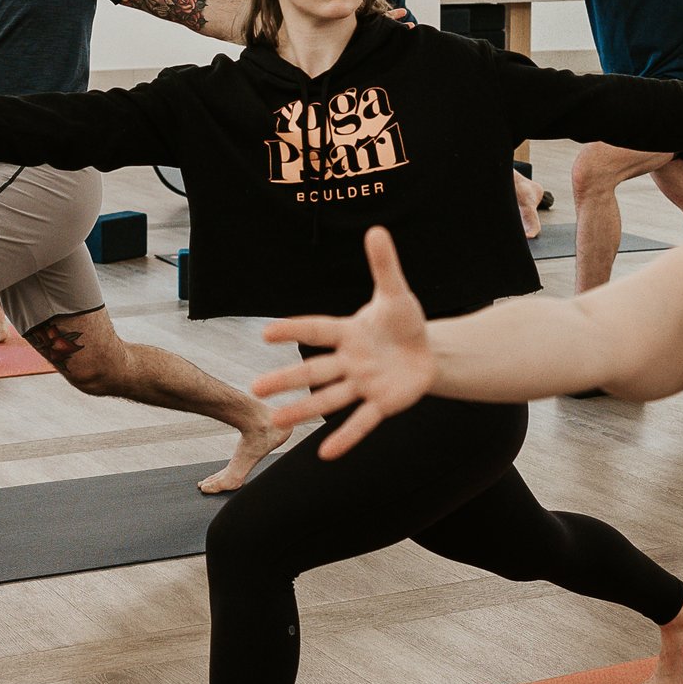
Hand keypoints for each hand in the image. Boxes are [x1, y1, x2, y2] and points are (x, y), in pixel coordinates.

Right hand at [254, 228, 435, 458]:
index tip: (266, 333)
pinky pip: (362, 423)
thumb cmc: (404, 322)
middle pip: (314, 370)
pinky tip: (326, 454)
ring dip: (303, 409)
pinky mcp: (381, 404)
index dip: (294, 330)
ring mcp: (363, 385)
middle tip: (255, 387)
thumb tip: (377, 229)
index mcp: (349, 332)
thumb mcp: (397, 293)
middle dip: (286, 379)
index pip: (317, 329)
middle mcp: (350, 361)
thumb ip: (384, 265)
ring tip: (274, 421)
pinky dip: (346, 438)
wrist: (427, 352)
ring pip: (330, 399)